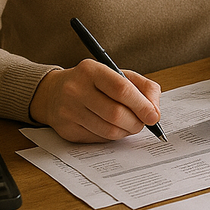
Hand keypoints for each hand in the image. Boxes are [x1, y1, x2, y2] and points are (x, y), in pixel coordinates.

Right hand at [29, 60, 161, 141]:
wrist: (53, 93)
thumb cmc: (92, 83)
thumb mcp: (116, 74)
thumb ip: (142, 87)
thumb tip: (155, 111)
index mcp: (91, 70)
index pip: (121, 89)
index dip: (141, 105)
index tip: (153, 116)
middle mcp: (76, 89)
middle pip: (116, 114)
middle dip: (136, 122)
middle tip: (143, 122)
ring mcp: (69, 111)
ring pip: (109, 130)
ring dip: (126, 131)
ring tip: (129, 124)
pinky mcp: (67, 130)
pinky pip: (99, 139)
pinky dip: (112, 136)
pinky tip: (111, 127)